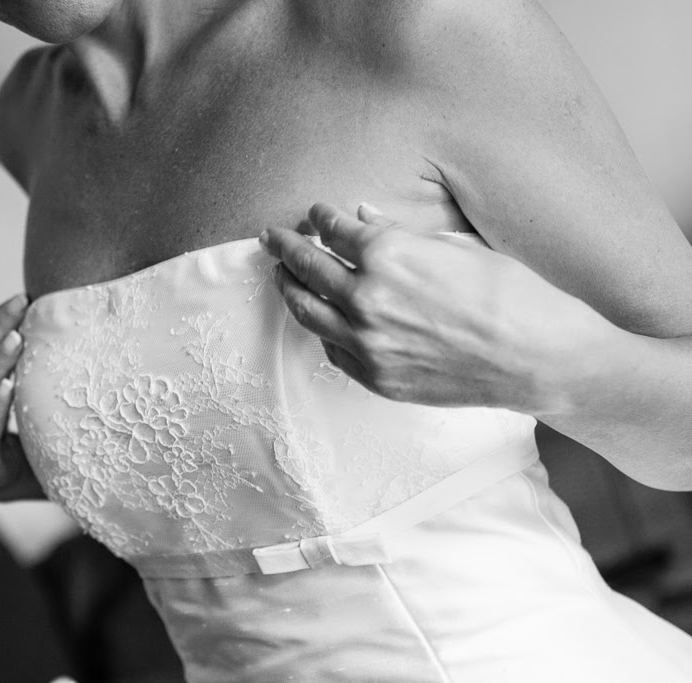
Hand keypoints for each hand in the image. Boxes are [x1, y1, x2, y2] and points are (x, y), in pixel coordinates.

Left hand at [260, 203, 614, 414]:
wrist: (538, 358)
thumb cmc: (511, 295)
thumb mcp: (457, 247)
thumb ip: (399, 233)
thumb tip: (363, 214)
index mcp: (387, 253)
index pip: (335, 229)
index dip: (321, 218)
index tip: (315, 213)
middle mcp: (366, 297)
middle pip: (308, 266)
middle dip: (286, 247)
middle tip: (271, 237)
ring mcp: (367, 341)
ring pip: (308, 311)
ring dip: (288, 288)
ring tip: (279, 275)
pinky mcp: (375, 376)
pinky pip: (333, 349)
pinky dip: (321, 329)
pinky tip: (319, 318)